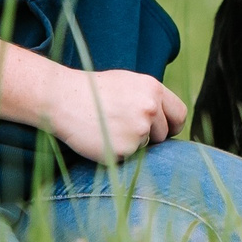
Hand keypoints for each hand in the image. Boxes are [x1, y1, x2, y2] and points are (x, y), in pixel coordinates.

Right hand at [32, 66, 187, 162]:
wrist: (62, 98)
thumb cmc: (93, 91)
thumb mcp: (128, 83)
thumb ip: (150, 98)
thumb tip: (167, 119)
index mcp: (153, 89)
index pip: (179, 114)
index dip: (172, 126)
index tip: (165, 132)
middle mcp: (150, 109)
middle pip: (163, 134)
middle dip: (149, 136)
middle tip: (123, 127)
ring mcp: (138, 130)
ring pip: (145, 147)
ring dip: (130, 143)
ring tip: (107, 127)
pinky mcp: (124, 149)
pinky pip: (127, 157)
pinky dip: (115, 152)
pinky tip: (100, 138)